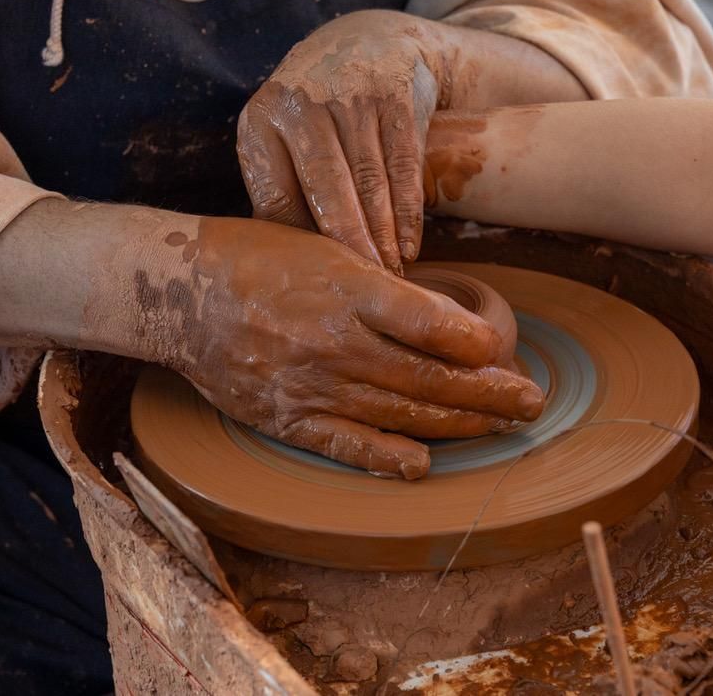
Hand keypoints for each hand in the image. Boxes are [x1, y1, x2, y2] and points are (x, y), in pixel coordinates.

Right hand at [162, 217, 543, 478]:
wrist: (180, 292)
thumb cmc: (260, 256)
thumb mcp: (327, 247)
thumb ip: (383, 286)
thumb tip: (446, 320)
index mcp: (349, 288)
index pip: (432, 324)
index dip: (478, 343)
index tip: (503, 349)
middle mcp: (336, 341)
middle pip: (430, 378)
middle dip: (490, 394)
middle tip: (532, 403)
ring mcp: (311, 385)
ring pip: (401, 414)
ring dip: (459, 425)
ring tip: (500, 428)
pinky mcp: (286, 418)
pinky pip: (346, 445)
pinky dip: (386, 458)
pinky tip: (423, 466)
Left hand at [237, 10, 448, 273]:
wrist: (366, 42)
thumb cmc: (315, 115)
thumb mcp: (282, 140)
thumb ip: (279, 194)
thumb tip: (281, 269)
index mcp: (263, 119)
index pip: (277, 195)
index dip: (298, 245)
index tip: (315, 284)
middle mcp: (304, 103)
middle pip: (327, 187)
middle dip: (347, 244)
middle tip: (361, 291)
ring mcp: (352, 95)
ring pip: (369, 181)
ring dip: (381, 236)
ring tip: (387, 279)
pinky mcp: (395, 96)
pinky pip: (403, 166)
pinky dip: (407, 213)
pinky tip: (408, 248)